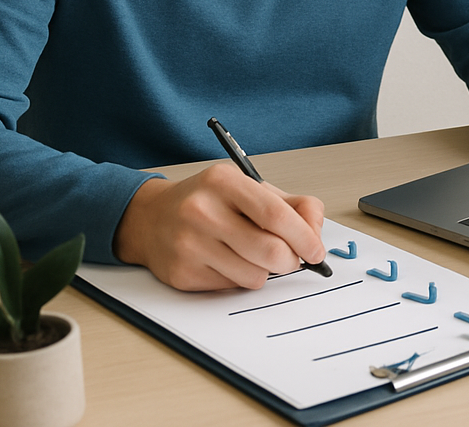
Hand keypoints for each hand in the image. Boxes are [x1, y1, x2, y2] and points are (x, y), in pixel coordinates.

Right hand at [113, 163, 325, 290]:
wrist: (152, 218)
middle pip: (270, 251)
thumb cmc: (210, 201)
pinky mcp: (182, 274)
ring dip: (264, 271)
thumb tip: (316, 231)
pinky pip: (232, 288)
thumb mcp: (249, 188)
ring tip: (252, 255)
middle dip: (291, 260)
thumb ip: (292, 204)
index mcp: (223, 181)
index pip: (275, 214)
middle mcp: (202, 210)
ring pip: (254, 276)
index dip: (304, 236)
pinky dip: (240, 279)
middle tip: (291, 258)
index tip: (316, 251)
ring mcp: (189, 244)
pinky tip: (227, 261)